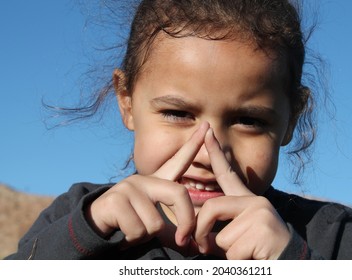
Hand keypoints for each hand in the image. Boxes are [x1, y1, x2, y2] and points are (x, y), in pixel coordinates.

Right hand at [86, 122, 209, 247]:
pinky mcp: (116, 200)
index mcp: (156, 184)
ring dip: (146, 235)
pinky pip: (138, 229)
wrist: (95, 225)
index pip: (178, 162)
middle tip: (183, 241)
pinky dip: (132, 238)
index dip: (192, 145)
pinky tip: (121, 231)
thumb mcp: (155, 226)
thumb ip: (175, 233)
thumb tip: (196, 247)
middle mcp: (144, 180)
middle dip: (185, 220)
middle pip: (178, 194)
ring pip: (156, 222)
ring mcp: (130, 187)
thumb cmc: (129, 223)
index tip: (207, 127)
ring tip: (132, 229)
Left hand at [194, 128, 290, 258]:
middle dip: (201, 232)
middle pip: (212, 208)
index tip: (207, 131)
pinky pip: (233, 251)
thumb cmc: (260, 252)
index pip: (228, 173)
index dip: (216, 152)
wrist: (291, 265)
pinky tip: (255, 259)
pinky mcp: (263, 230)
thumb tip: (199, 233)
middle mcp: (255, 202)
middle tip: (202, 247)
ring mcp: (261, 214)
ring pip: (221, 237)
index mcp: (248, 201)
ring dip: (227, 253)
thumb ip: (221, 226)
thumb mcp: (239, 234)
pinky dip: (237, 262)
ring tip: (247, 255)